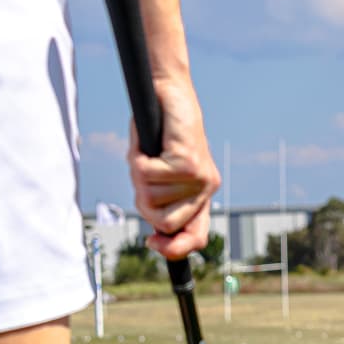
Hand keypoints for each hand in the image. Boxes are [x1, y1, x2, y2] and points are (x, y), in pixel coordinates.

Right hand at [127, 74, 219, 259]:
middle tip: (144, 177)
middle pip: (164, 224)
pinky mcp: (188, 162)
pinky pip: (147, 175)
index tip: (151, 242)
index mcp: (201, 196)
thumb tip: (157, 238)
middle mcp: (206, 189)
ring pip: (150, 198)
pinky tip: (148, 145)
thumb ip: (162, 203)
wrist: (170, 94)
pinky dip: (138, 159)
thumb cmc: (161, 136)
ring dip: (139, 176)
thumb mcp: (161, 175)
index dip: (173, 249)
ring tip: (148, 154)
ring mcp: (199, 178)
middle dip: (145, 204)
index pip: (196, 238)